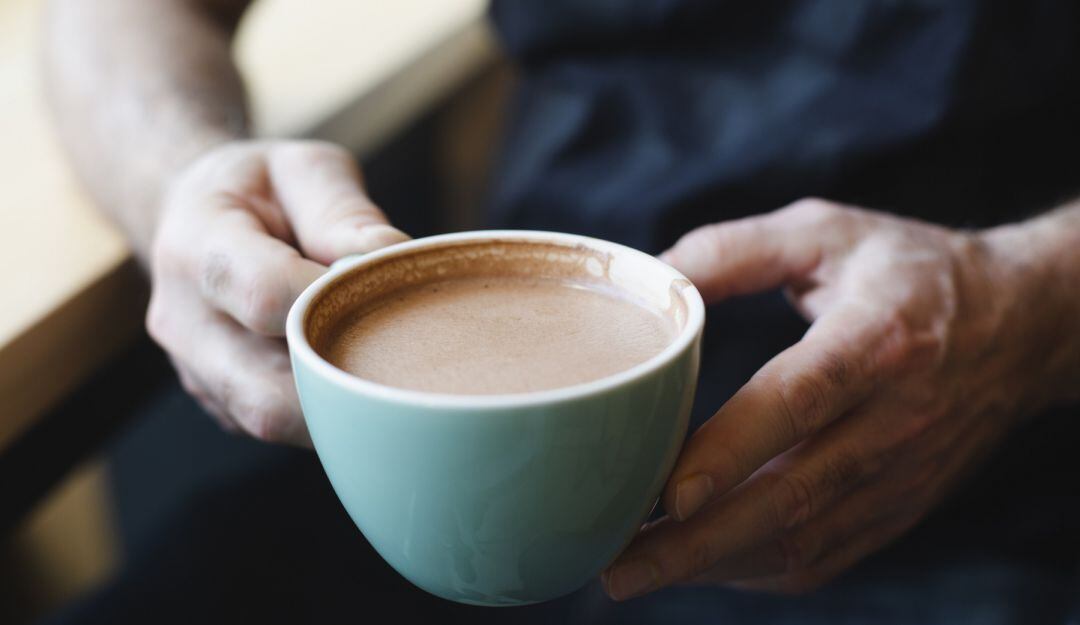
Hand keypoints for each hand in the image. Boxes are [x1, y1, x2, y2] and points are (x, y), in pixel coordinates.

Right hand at [146, 140, 407, 445]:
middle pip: (265, 394)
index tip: (382, 287)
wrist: (195, 217)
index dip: (332, 301)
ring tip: (380, 363)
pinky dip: (321, 410)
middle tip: (402, 356)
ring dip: (338, 404)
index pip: (262, 293)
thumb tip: (394, 255)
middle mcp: (184, 322)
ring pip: (274, 422)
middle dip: (344, 384)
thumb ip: (343, 211)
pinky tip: (350, 372)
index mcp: (197, 244)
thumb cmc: (262, 189)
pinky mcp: (219, 402)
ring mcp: (196, 372)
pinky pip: (275, 426)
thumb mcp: (302, 170)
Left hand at [603, 198, 1061, 597]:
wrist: (1022, 322)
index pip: (802, 400)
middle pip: (792, 493)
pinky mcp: (900, 505)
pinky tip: (699, 565)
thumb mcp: (826, 231)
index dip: (733, 450)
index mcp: (878, 337)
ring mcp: (902, 472)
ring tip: (635, 571)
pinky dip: (755, 569)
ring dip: (715, 565)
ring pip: (803, 538)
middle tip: (616, 566)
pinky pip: (824, 553)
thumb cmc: (908, 270)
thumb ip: (733, 250)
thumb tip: (650, 280)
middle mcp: (896, 417)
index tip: (668, 494)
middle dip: (698, 542)